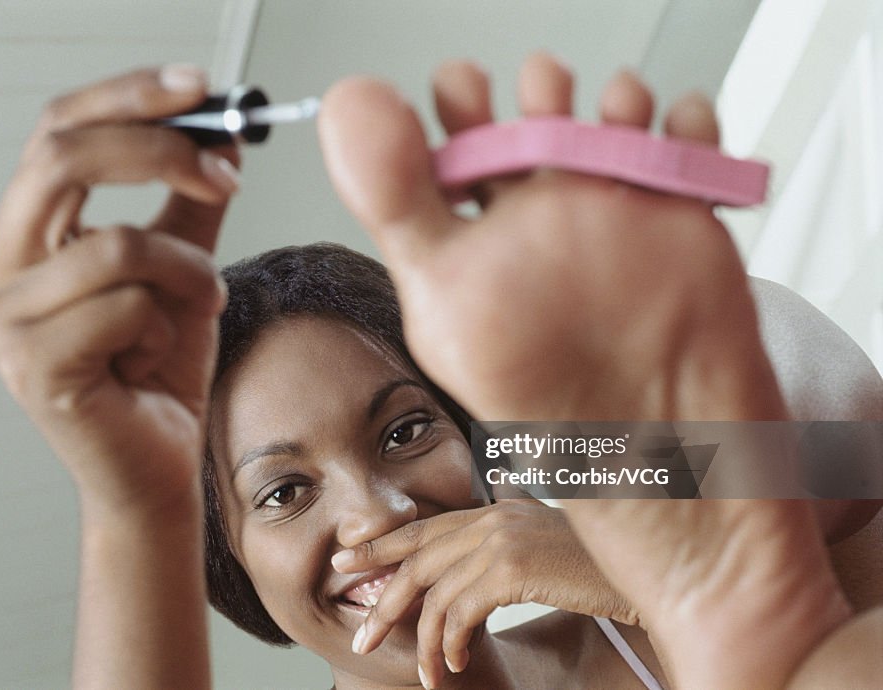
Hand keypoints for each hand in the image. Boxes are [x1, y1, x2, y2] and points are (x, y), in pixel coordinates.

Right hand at [0, 66, 238, 519]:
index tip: (199, 88)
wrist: (157, 466)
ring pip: (116, 244)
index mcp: (21, 237)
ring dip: (186, 272)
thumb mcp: (183, 269)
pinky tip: (156, 357)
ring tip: (200, 304)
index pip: (56, 132)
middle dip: (161, 153)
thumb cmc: (159, 373)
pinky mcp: (34, 367)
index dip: (128, 98)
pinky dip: (166, 325)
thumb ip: (192, 203)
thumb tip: (223, 135)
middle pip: (63, 158)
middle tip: (225, 175)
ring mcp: (4, 322)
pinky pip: (125, 307)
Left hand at [319, 53, 784, 423]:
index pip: (460, 139)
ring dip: (615, 97)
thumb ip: (388, 195)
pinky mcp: (675, 209)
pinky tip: (671, 131)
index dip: (459, 104)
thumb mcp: (439, 288)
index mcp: (478, 226)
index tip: (464, 94)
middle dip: (541, 89)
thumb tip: (346, 101)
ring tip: (614, 118)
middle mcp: (540, 211)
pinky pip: (684, 135)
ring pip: (611, 111)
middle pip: (536, 111)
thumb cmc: (536, 386)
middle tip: (542, 104)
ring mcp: (609, 206)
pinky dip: (685, 119)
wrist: (647, 433)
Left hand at [335, 500, 637, 687]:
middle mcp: (491, 518)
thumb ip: (503, 543)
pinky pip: (459, 612)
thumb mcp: (543, 543)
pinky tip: (454, 666)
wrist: (650, 568)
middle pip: (416, 559)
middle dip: (382, 600)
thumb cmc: (598, 564)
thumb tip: (471, 569)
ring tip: (422, 675)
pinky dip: (450, 645)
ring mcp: (500, 540)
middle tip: (360, 635)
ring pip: (434, 594)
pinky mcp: (512, 569)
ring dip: (422, 642)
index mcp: (493, 510)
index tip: (346, 561)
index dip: (380, 545)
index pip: (423, 527)